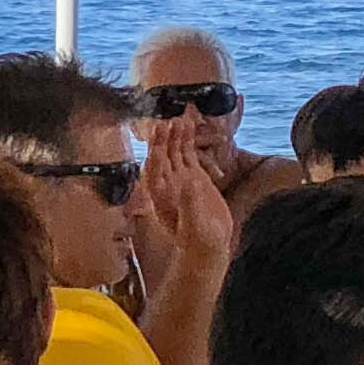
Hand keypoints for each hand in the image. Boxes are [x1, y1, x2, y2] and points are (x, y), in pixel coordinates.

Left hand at [138, 115, 235, 277]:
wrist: (207, 247)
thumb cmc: (199, 240)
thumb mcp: (195, 224)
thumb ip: (191, 203)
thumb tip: (189, 180)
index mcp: (162, 194)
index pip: (156, 165)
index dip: (158, 147)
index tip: (162, 131)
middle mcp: (168, 183)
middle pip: (163, 154)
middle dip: (166, 136)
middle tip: (172, 118)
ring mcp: (181, 179)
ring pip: (176, 152)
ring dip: (178, 135)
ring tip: (183, 117)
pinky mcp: (195, 178)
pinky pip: (189, 156)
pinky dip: (189, 142)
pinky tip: (192, 128)